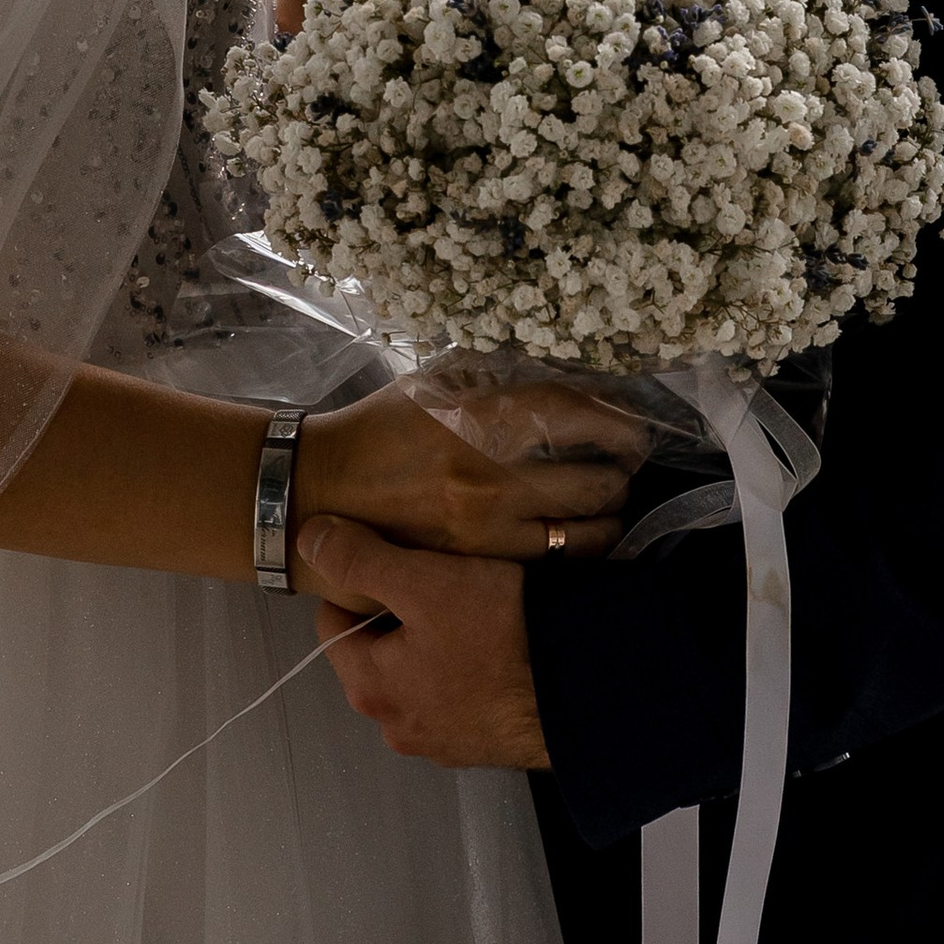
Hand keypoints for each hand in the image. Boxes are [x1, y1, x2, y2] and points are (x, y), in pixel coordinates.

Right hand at [292, 382, 636, 580]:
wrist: (313, 497)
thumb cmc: (371, 433)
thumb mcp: (425, 387)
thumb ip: (485, 377)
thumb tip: (550, 375)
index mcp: (473, 420)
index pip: (569, 412)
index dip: (612, 415)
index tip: (630, 418)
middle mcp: (488, 478)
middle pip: (591, 477)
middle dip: (623, 468)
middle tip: (630, 459)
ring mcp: (485, 530)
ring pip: (581, 530)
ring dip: (610, 513)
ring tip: (615, 499)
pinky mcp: (477, 568)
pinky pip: (550, 561)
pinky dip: (578, 547)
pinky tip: (584, 535)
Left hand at [299, 518, 548, 769]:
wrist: (590, 691)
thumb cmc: (504, 636)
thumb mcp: (425, 581)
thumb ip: (361, 559)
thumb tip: (310, 540)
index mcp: (370, 689)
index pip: (333, 622)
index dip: (360, 582)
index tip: (398, 562)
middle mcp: (397, 727)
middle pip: (376, 651)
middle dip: (400, 614)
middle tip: (443, 582)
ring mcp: (443, 742)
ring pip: (420, 673)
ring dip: (437, 643)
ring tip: (477, 611)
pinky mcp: (484, 745)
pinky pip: (460, 694)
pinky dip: (470, 671)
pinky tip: (500, 646)